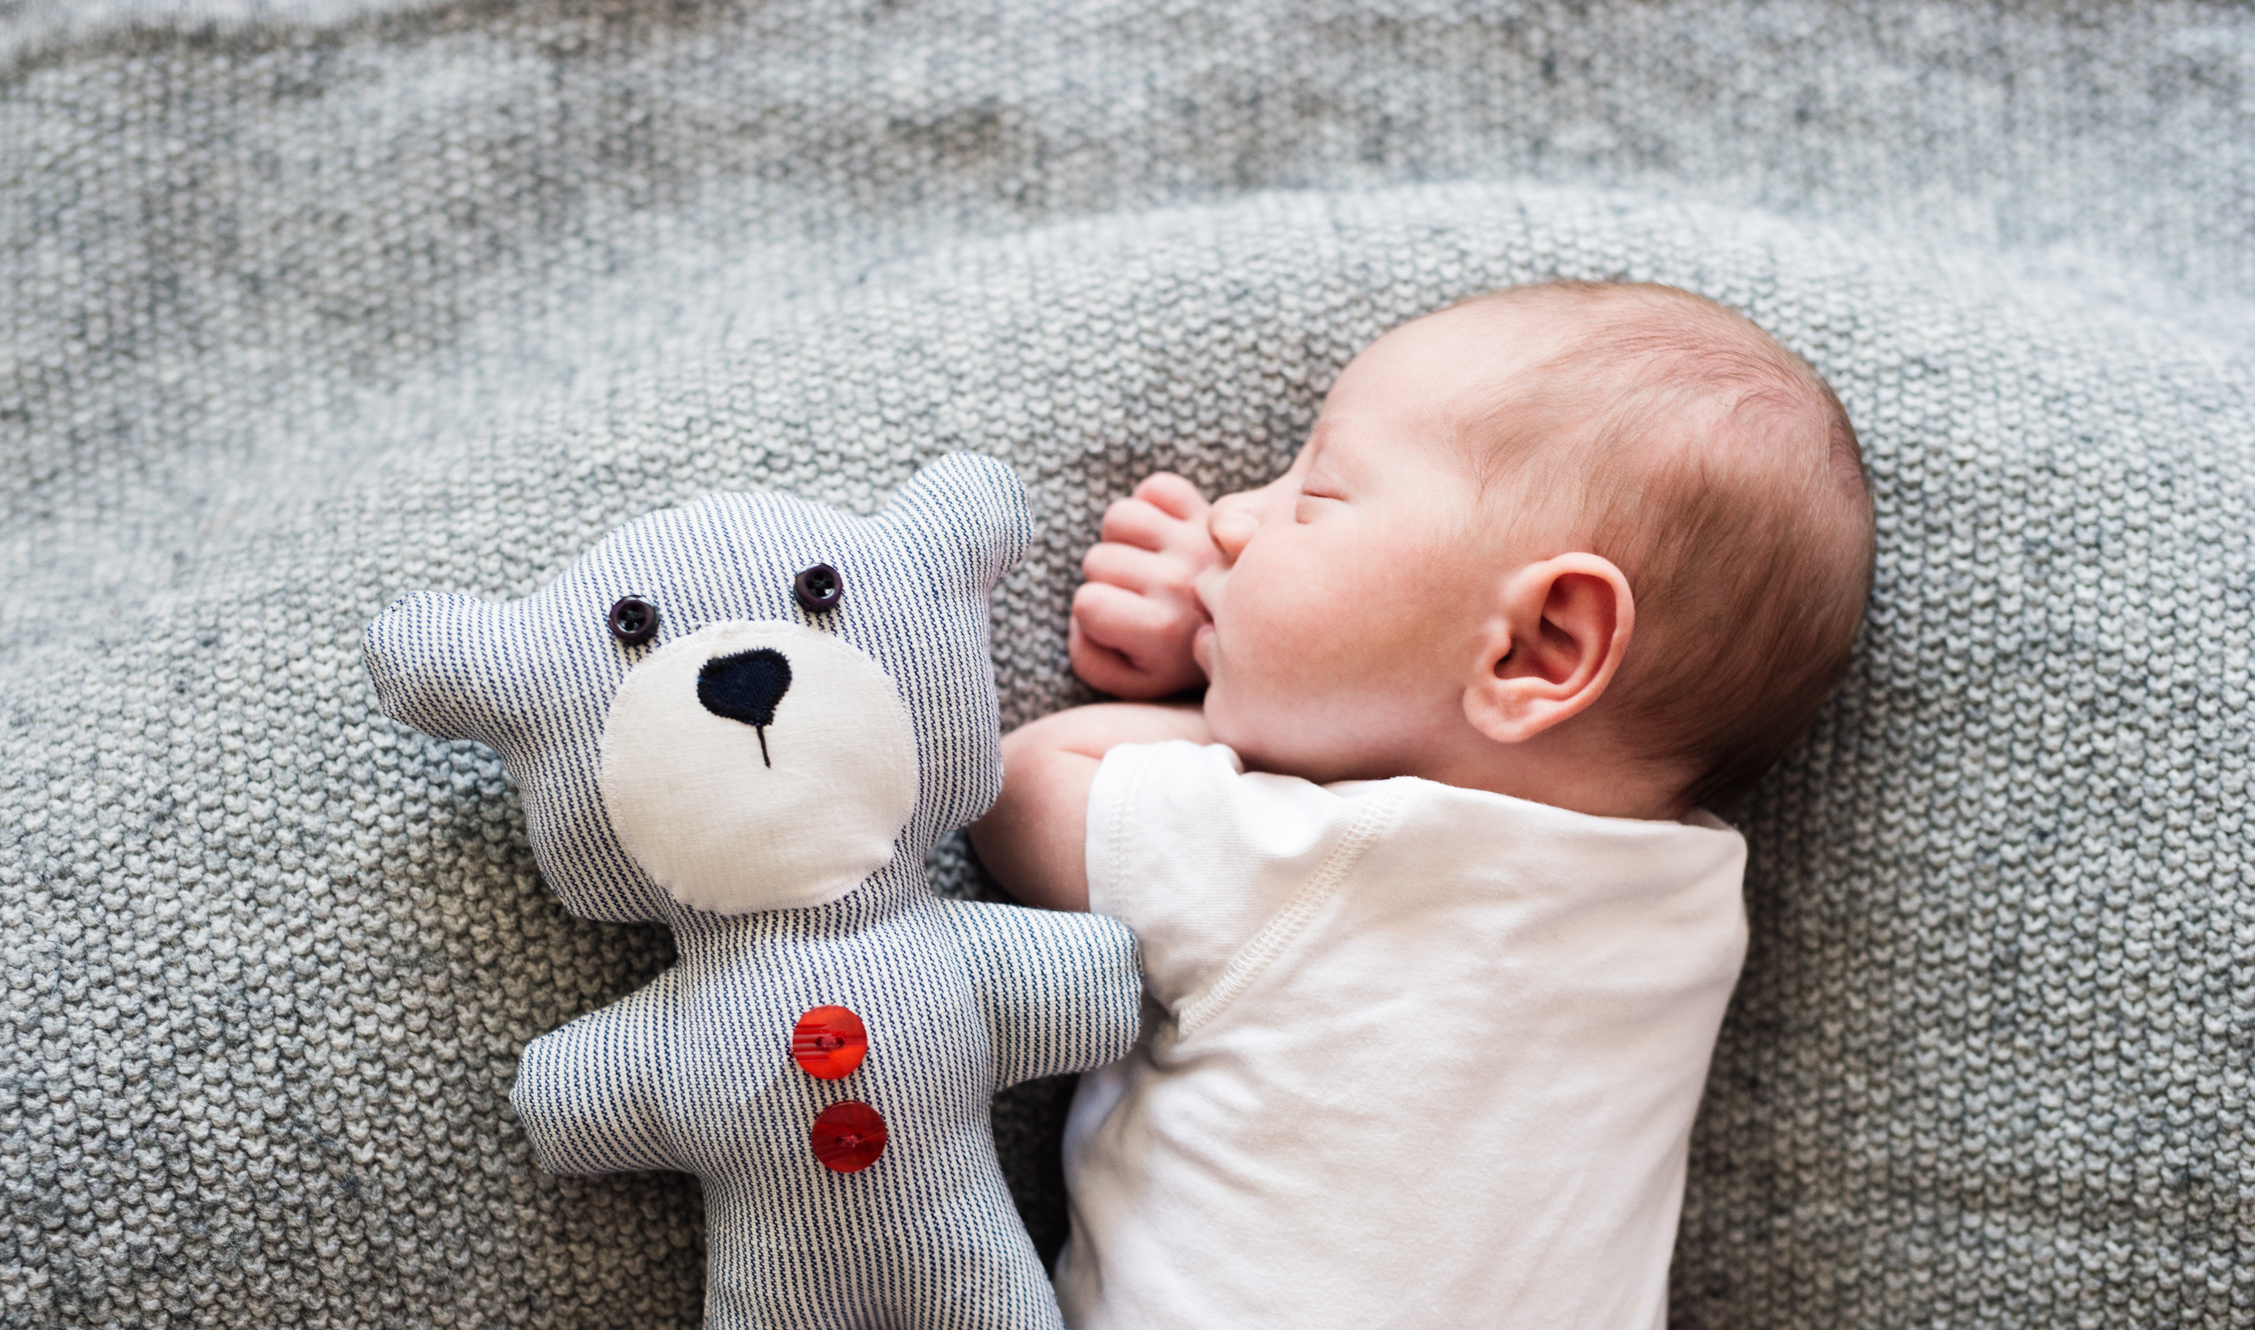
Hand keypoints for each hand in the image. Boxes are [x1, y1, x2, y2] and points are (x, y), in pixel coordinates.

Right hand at [1069, 473, 1219, 697]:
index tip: (1119, 625)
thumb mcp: (1133, 682)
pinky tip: (1160, 536)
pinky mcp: (1209, 514)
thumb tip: (1084, 609)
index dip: (1092, 614)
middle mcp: (1181, 580)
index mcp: (1162, 627)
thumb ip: (1090, 659)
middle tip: (1136, 596)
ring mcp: (1196, 542)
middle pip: (1098, 559)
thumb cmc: (1178, 659)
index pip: (1087, 602)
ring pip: (1121, 517)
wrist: (1248, 634)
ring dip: (1121, 539)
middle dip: (1105, 578)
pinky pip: (1158, 488)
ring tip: (1143, 562)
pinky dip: (1151, 504)